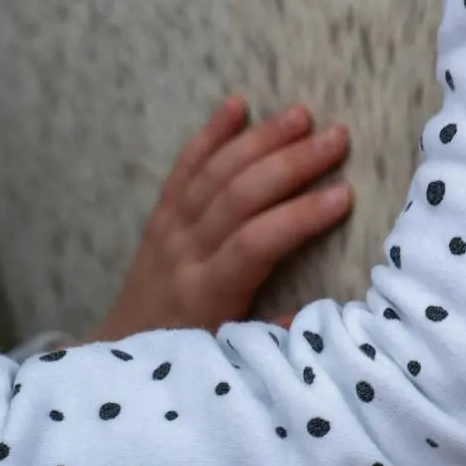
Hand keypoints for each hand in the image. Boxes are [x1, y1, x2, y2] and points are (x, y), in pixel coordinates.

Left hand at [91, 97, 353, 341]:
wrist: (120, 353)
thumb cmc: (187, 357)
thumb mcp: (229, 360)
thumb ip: (273, 338)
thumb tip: (321, 316)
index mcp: (207, 292)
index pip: (256, 242)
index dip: (300, 216)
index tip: (345, 195)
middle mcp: (184, 253)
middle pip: (238, 196)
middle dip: (291, 163)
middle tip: (337, 138)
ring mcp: (168, 230)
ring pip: (214, 174)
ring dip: (259, 139)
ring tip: (302, 115)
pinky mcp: (159, 215)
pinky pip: (183, 168)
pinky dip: (210, 134)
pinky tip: (238, 104)